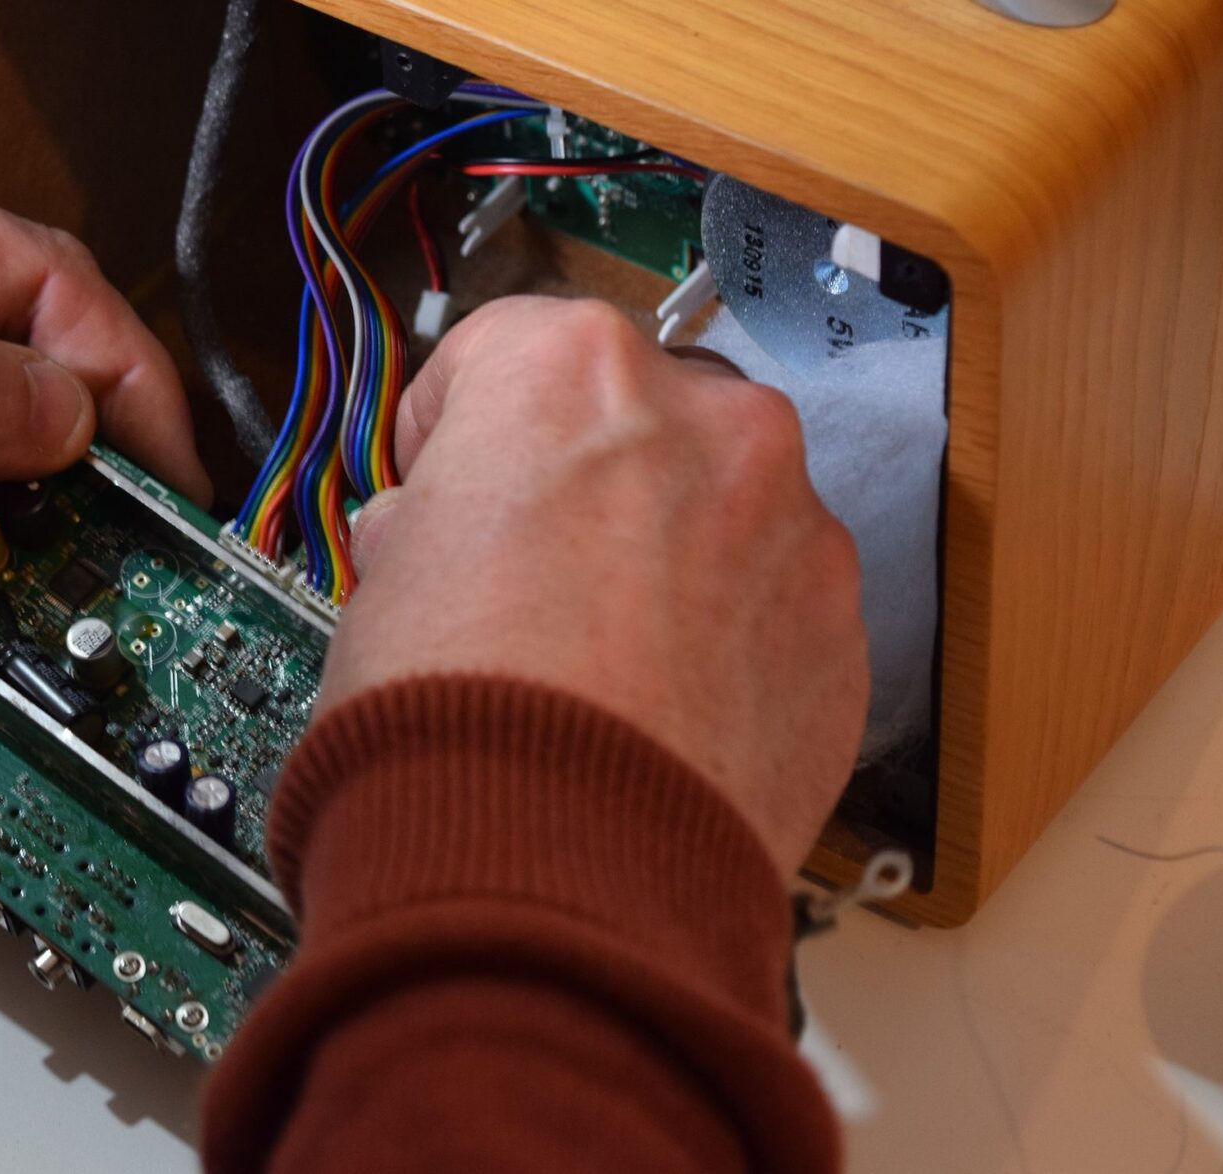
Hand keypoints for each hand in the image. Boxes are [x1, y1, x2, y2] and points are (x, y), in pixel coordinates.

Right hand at [323, 297, 864, 871]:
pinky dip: (726, 641)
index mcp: (571, 371)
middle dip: (580, 481)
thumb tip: (435, 538)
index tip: (442, 483)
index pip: (500, 350)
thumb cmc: (456, 719)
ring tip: (594, 664)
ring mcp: (794, 526)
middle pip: (631, 418)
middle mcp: (707, 420)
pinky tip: (653, 712)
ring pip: (719, 508)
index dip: (453, 429)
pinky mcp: (842, 635)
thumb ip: (428, 523)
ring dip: (666, 556)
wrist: (550, 871)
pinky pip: (773, 606)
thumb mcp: (380, 580)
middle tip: (522, 576)